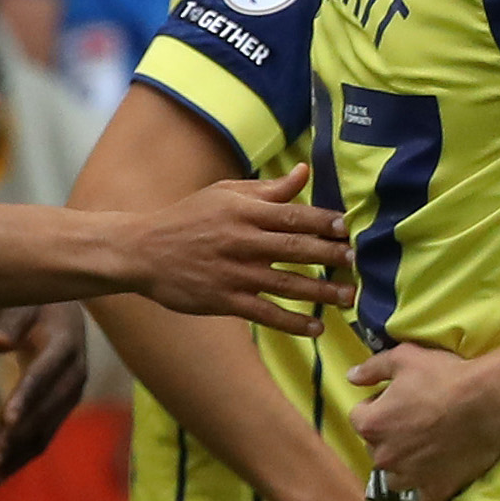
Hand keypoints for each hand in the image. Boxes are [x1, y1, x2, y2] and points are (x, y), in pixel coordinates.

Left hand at [0, 304, 88, 484]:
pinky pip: (43, 437)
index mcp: (64, 345)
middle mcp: (74, 375)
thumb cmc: (38, 302)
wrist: (67, 312)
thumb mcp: (25, 301)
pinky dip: (21, 457)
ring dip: (15, 457)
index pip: (43, 373)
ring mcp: (70, 396)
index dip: (26, 396)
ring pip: (44, 433)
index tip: (5, 420)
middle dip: (14, 441)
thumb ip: (10, 320)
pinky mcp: (62, 409)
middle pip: (43, 413)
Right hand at [131, 170, 354, 331]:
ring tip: (349, 297)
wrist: (142, 251)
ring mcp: (234, 273)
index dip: (325, 222)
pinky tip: (316, 328)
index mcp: (244, 212)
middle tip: (357, 262)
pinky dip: (293, 322)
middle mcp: (242, 241)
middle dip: (331, 256)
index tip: (350, 228)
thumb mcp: (225, 194)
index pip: (294, 215)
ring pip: (287, 283)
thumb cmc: (188, 218)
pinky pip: (266, 313)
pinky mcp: (224, 300)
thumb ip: (268, 189)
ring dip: (321, 292)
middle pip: (296, 248)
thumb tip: (305, 172)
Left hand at [348, 340, 499, 500]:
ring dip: (403, 466)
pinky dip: (428, 495)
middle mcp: (384, 455)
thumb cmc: (444, 376)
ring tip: (424, 450)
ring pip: (394, 477)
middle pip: (375, 448)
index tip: (397, 399)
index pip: (359, 416)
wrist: (487, 401)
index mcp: (371, 424)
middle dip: (389, 436)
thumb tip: (352, 376)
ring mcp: (410, 476)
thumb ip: (373, 368)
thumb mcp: (404, 358)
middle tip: (415, 422)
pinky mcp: (436, 489)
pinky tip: (436, 481)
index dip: (377, 405)